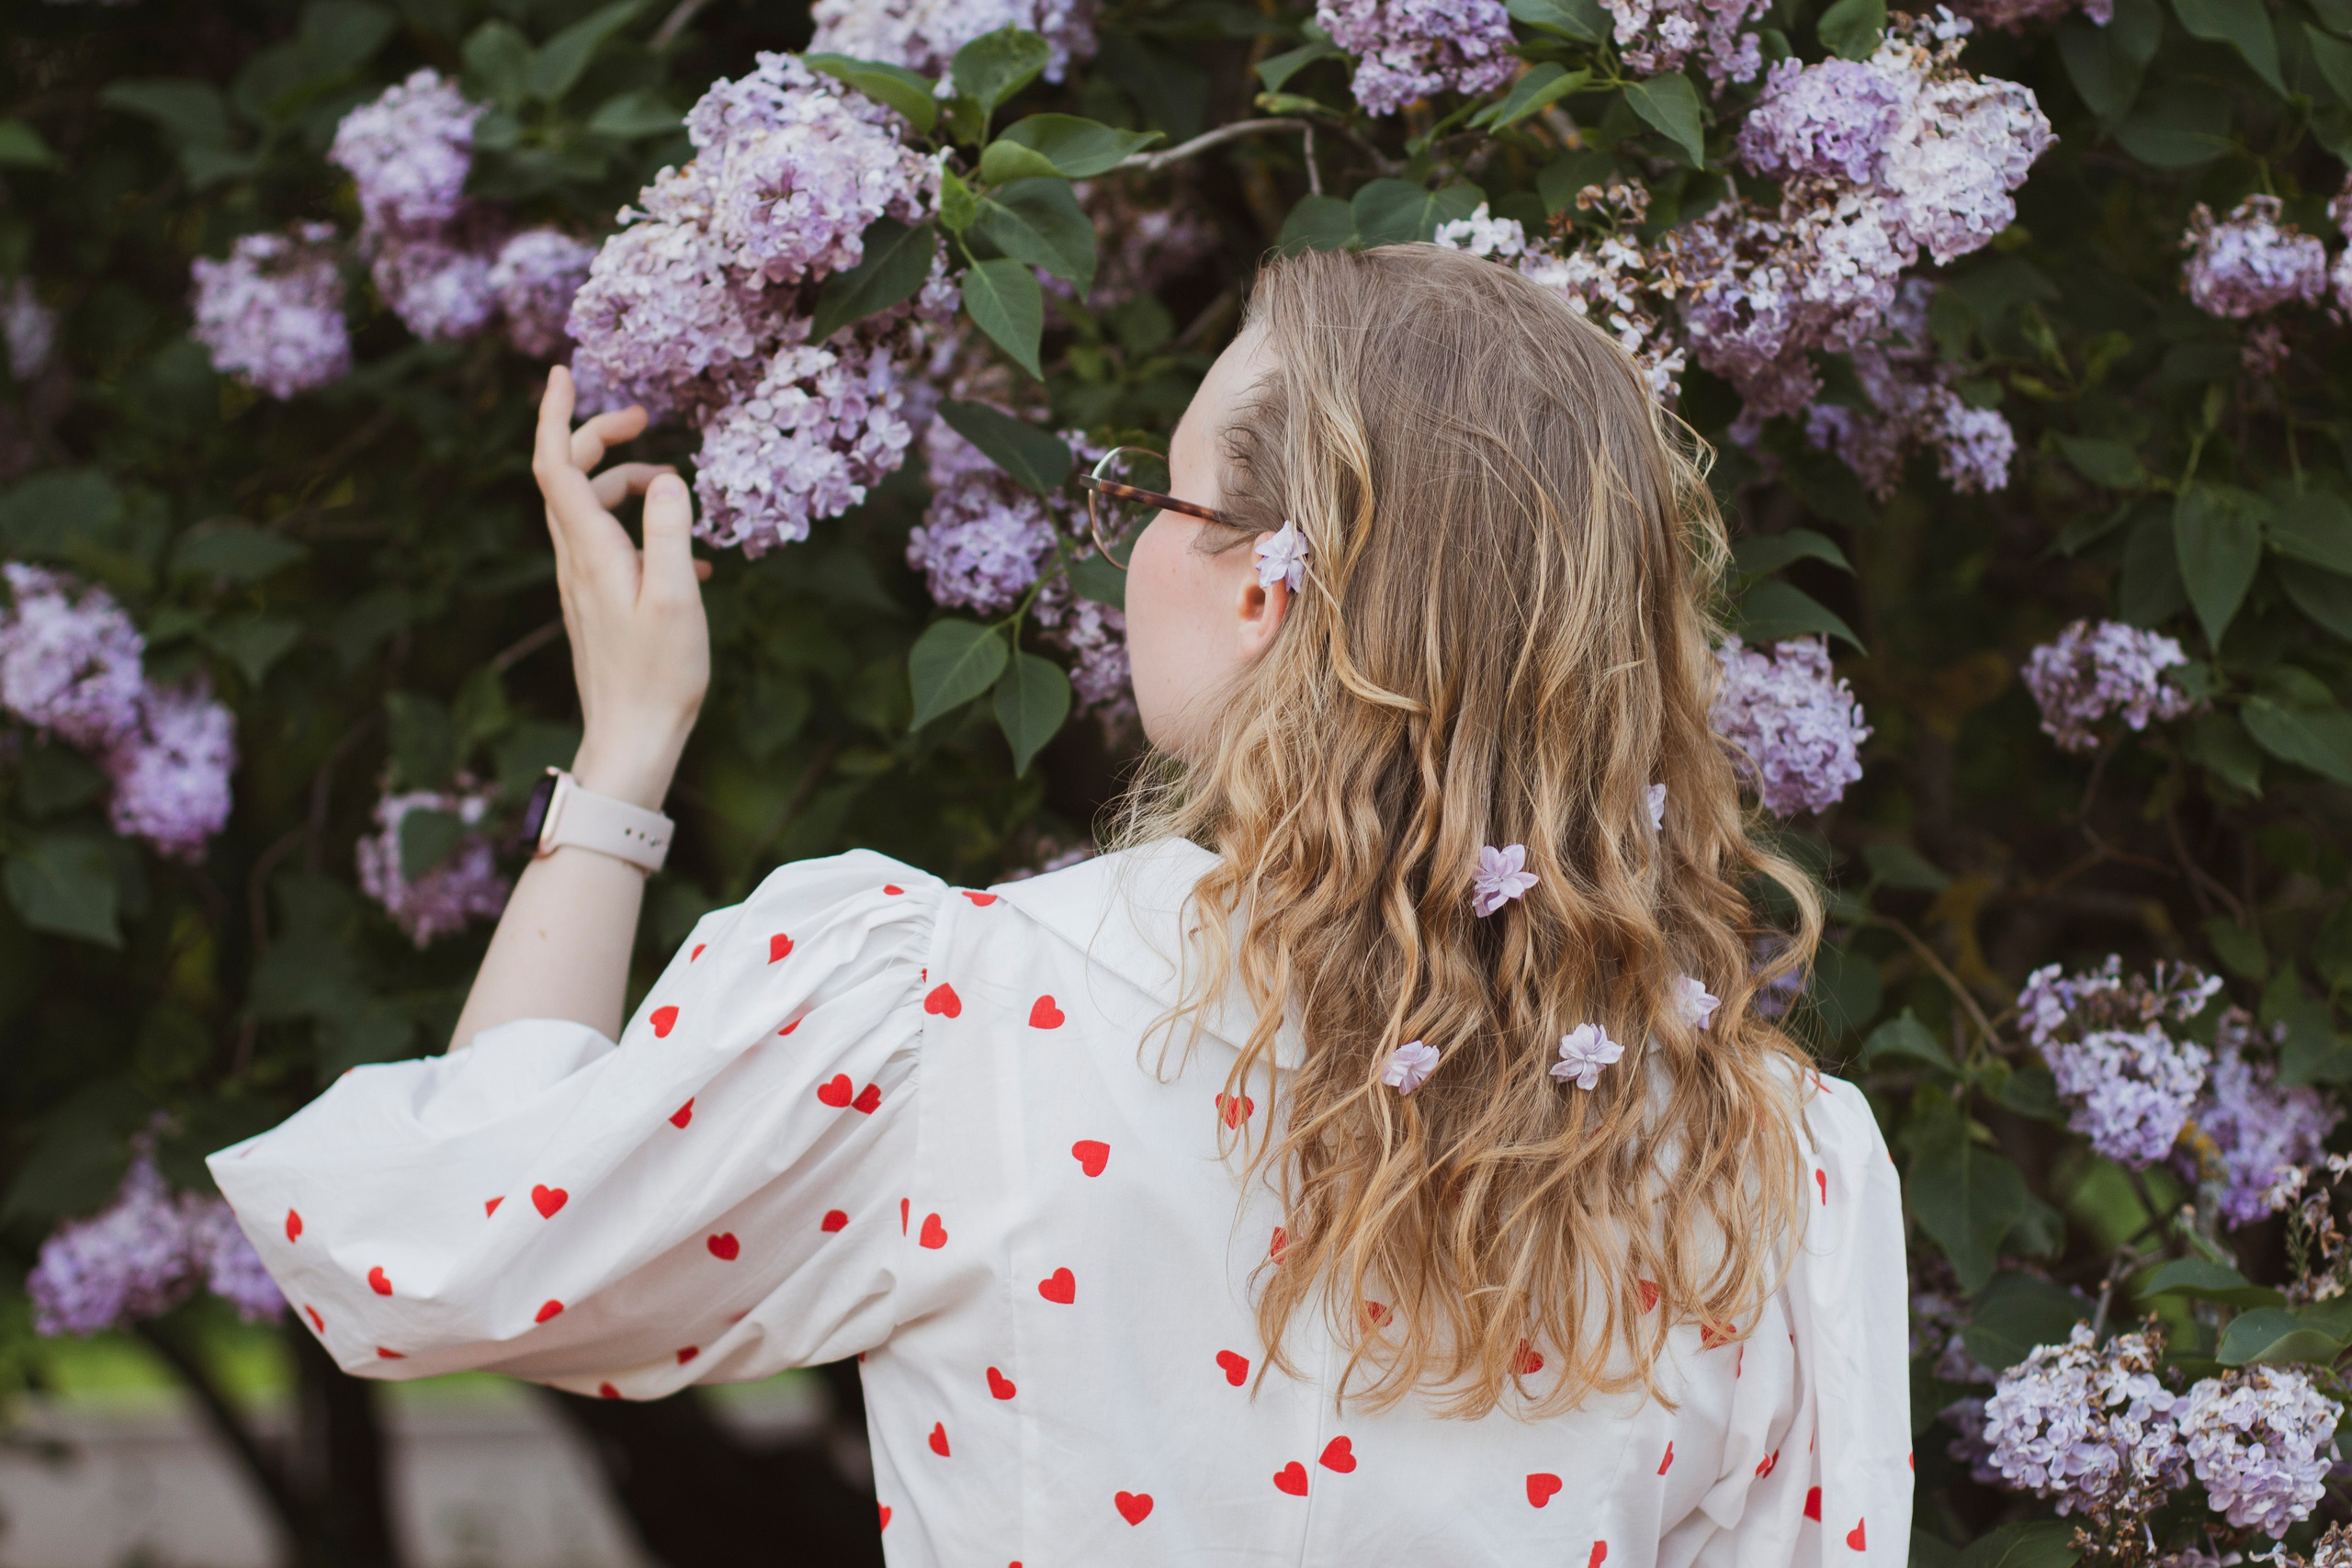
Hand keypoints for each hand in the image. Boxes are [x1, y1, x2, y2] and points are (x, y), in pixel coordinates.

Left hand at [533, 365, 710, 810]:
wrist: (632, 738)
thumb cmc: (658, 673)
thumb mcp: (676, 597)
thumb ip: (671, 531)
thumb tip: (669, 479)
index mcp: (589, 550)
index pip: (554, 463)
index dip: (555, 413)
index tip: (564, 371)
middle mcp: (576, 560)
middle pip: (569, 477)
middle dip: (599, 438)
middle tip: (644, 420)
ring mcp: (584, 582)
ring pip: (592, 510)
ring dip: (630, 487)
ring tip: (679, 494)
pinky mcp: (598, 603)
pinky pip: (612, 546)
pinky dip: (643, 532)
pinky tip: (691, 562)